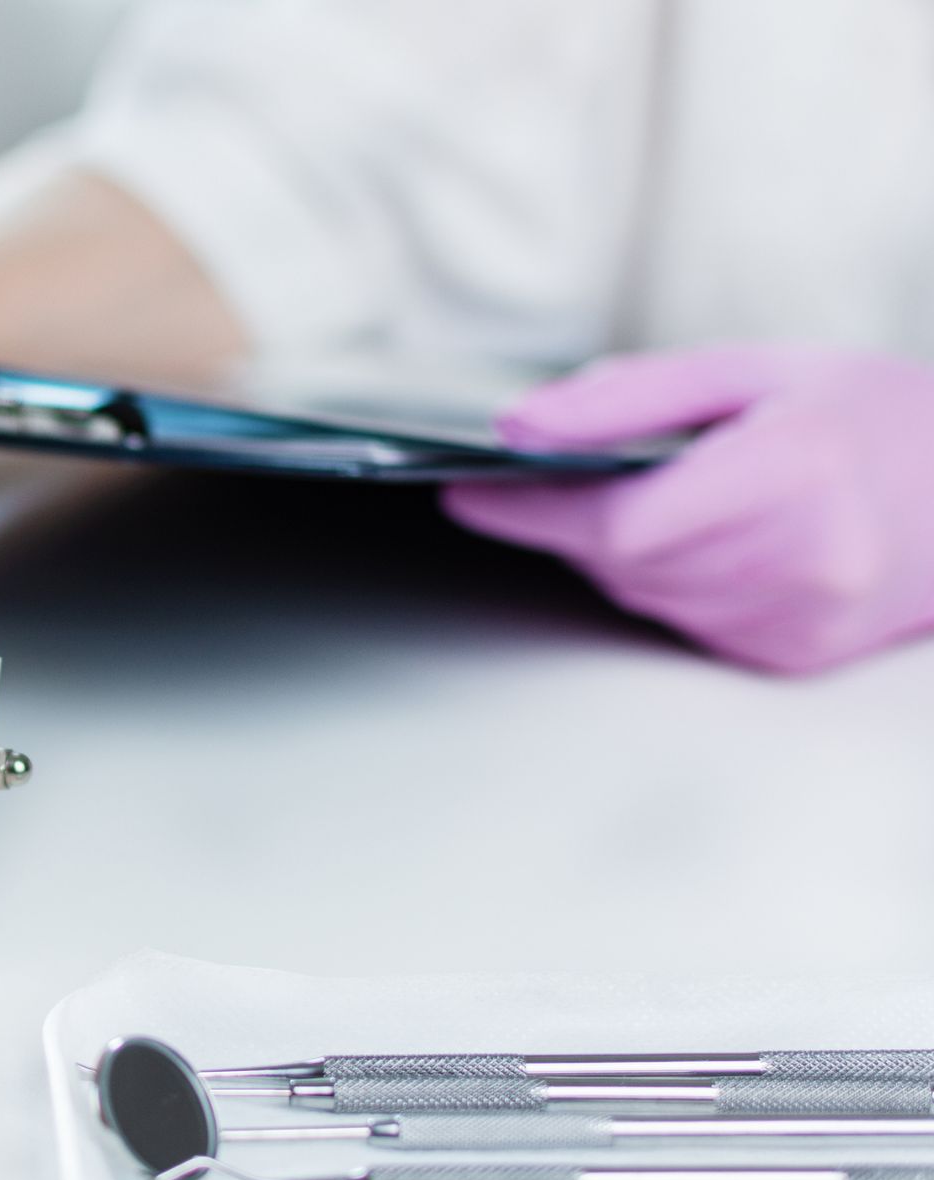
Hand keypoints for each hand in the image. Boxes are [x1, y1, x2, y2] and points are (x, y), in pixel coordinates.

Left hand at [442, 344, 933, 672]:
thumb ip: (629, 397)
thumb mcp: (750, 369)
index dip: (531, 509)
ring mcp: (800, 621)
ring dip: (625, 552)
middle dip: (582, 519)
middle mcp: (805, 561)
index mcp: (798, 473)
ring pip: (642, 595)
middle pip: (622, 560)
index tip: (465, 492)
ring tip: (677, 497)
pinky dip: (672, 582)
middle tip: (577, 474)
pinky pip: (682, 621)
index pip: (621, 517)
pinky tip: (716, 542)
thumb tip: (518, 429)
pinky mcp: (790, 658)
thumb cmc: (866, 413)